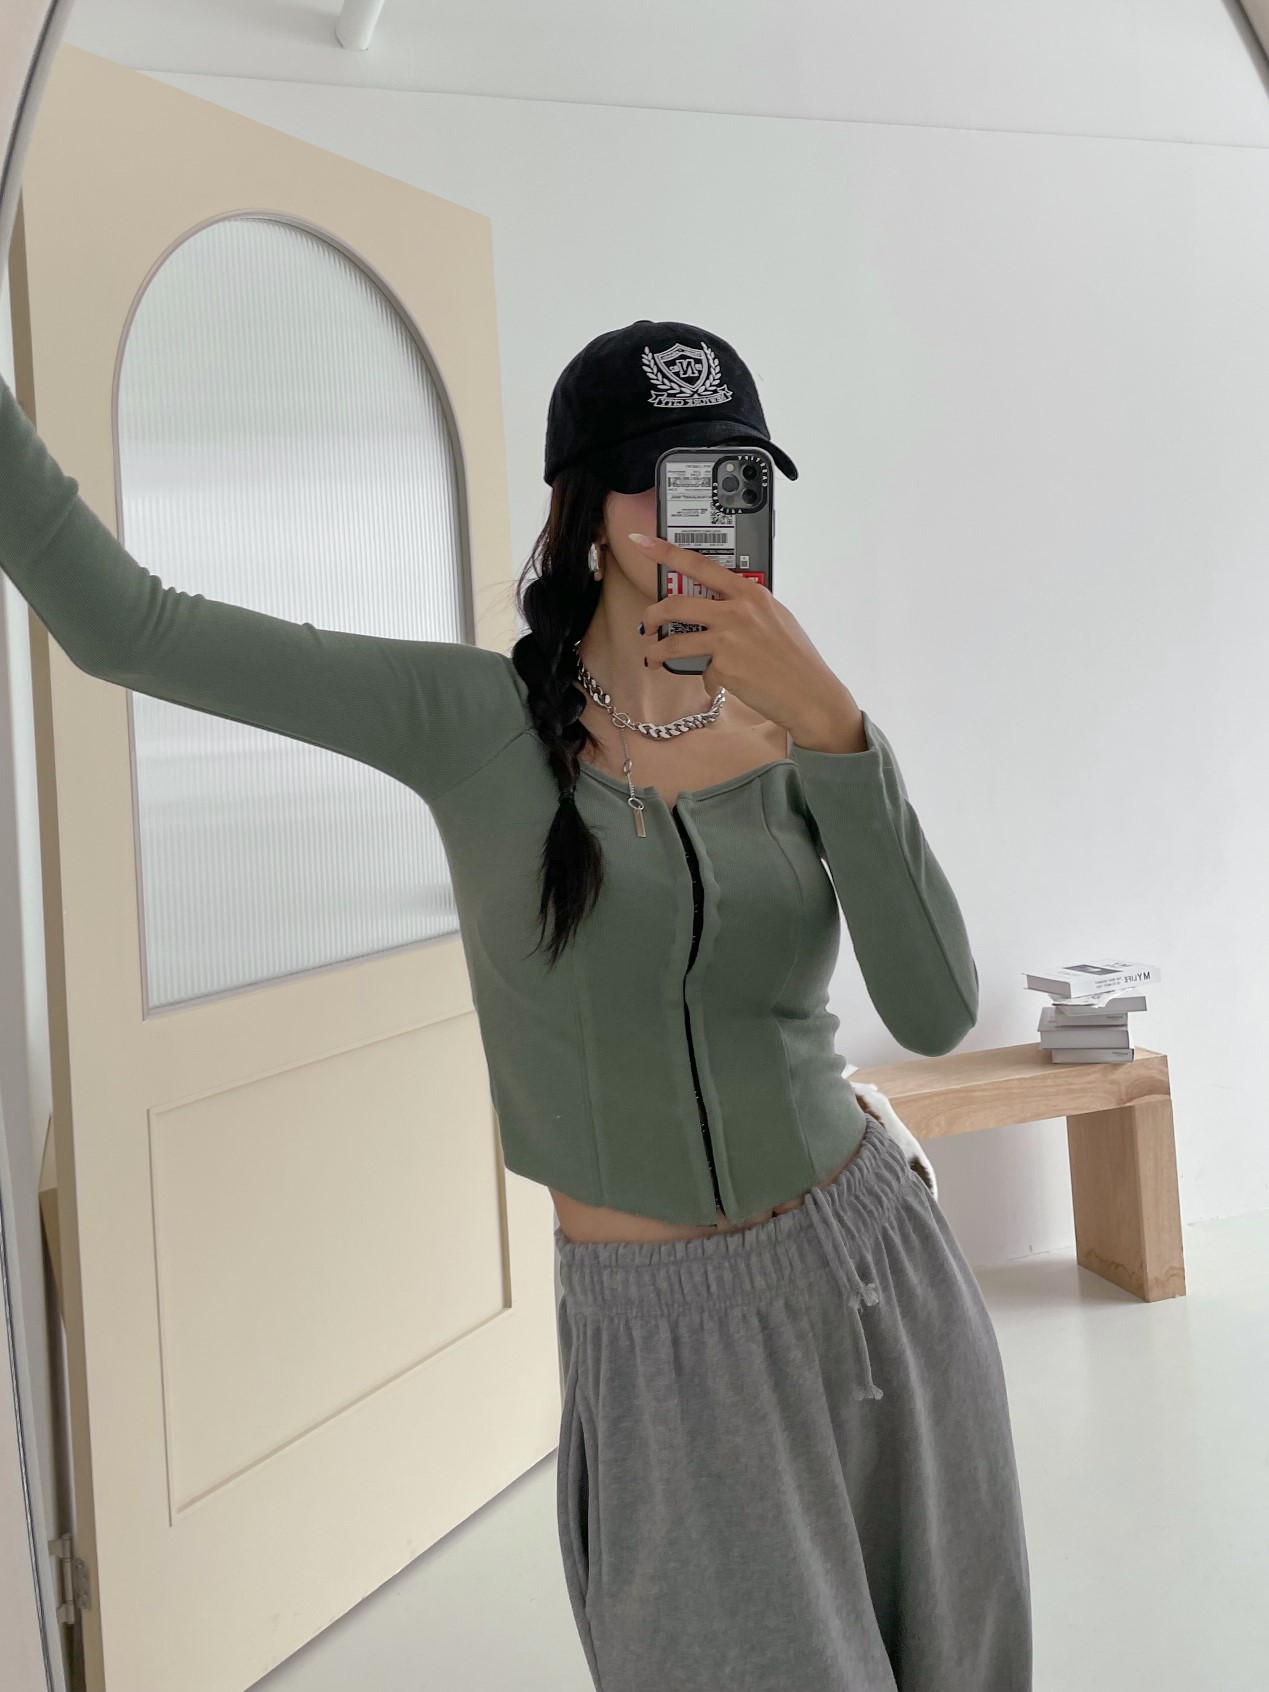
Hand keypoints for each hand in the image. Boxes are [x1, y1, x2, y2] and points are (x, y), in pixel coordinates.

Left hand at [631, 532, 858, 745]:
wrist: (810, 693)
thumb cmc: (796, 658)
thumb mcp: (775, 617)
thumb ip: (746, 607)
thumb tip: (719, 607)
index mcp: (750, 592)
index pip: (700, 565)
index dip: (666, 553)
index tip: (641, 543)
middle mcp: (736, 611)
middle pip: (675, 604)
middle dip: (652, 615)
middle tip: (647, 624)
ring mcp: (727, 640)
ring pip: (674, 641)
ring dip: (656, 651)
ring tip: (654, 658)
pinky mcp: (723, 668)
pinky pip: (702, 671)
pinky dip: (707, 679)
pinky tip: (723, 682)